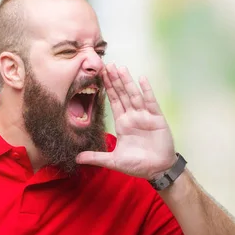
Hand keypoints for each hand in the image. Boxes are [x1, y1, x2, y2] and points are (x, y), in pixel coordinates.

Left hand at [76, 64, 176, 179]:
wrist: (158, 170)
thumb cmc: (138, 165)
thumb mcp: (114, 161)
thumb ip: (96, 158)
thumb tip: (77, 159)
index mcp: (123, 124)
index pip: (113, 101)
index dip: (107, 88)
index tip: (100, 75)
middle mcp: (133, 117)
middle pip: (122, 94)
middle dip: (115, 80)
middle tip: (107, 64)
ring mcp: (145, 116)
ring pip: (134, 95)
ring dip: (127, 82)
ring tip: (120, 68)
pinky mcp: (157, 118)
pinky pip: (151, 102)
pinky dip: (146, 91)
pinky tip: (142, 79)